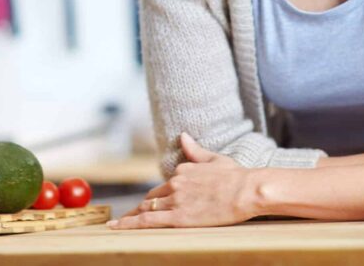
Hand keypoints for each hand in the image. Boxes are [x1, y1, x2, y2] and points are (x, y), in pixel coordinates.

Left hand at [108, 132, 254, 228]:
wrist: (247, 190)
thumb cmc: (236, 176)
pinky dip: (130, 223)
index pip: (163, 186)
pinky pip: (148, 220)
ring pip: (145, 208)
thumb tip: (183, 136)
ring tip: (116, 225)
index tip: (146, 203)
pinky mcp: (178, 217)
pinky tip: (116, 227)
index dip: (155, 196)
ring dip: (130, 217)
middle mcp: (175, 184)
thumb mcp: (214, 159)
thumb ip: (195, 151)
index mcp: (183, 171)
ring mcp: (175, 200)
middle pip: (150, 197)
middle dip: (137, 208)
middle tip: (124, 218)